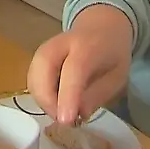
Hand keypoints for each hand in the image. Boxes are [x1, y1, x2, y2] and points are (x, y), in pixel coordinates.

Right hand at [28, 4, 132, 125]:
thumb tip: (78, 114)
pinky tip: (54, 103)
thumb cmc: (111, 55)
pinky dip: (39, 95)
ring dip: (42, 99)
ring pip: (33, 73)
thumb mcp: (117, 76)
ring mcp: (46, 47)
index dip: (68, 95)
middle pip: (44, 65)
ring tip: (60, 113)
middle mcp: (62, 42)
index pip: (74, 69)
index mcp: (88, 46)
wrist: (101, 28)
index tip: (66, 120)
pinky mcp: (38, 56)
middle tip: (62, 120)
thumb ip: (98, 94)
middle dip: (47, 98)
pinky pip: (32, 78)